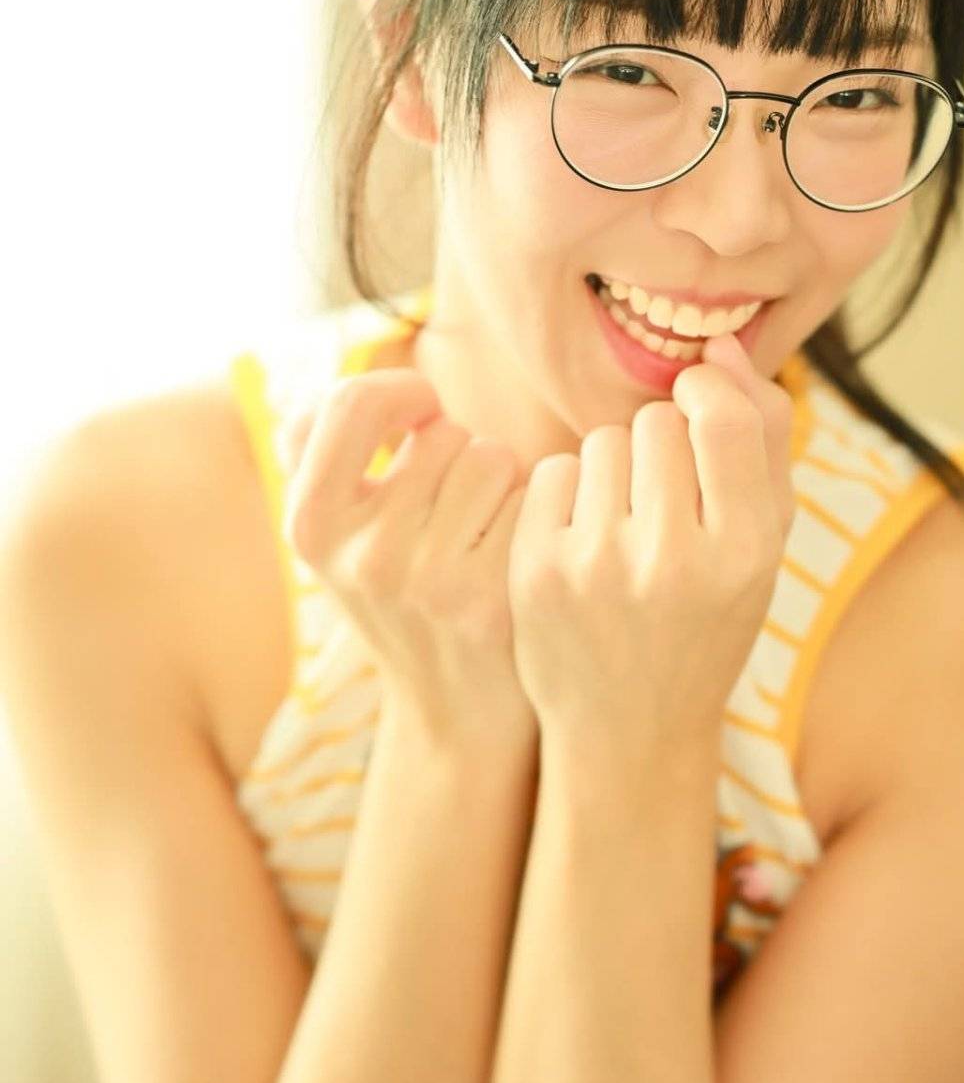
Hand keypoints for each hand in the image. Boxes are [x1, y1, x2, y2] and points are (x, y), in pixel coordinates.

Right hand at [281, 370, 535, 736]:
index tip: (422, 409)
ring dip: (501, 483)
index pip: (349, 403)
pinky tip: (515, 563)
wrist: (457, 715)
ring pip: (492, 458)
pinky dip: (533, 516)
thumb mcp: (336, 536)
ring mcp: (424, 581)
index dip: (398, 390)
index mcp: (310, 527)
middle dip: (459, 453)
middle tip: (452, 515)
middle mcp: (360, 555)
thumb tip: (343, 367)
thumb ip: (322, 449)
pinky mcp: (486, 600)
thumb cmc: (403, 598)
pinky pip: (531, 499)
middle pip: (440, 432)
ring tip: (483, 537)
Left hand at [505, 333, 794, 740]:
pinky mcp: (536, 573)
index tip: (700, 405)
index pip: (723, 417)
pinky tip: (583, 541)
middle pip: (659, 423)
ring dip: (614, 466)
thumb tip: (721, 346)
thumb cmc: (708, 621)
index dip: (709, 391)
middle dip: (662, 443)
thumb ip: (760, 442)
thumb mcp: (761, 546)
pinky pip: (551, 472)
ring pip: (601, 441)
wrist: (631, 731)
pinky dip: (566, 494)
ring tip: (626, 527)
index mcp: (745, 554)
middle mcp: (672, 562)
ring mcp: (597, 569)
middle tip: (665, 502)